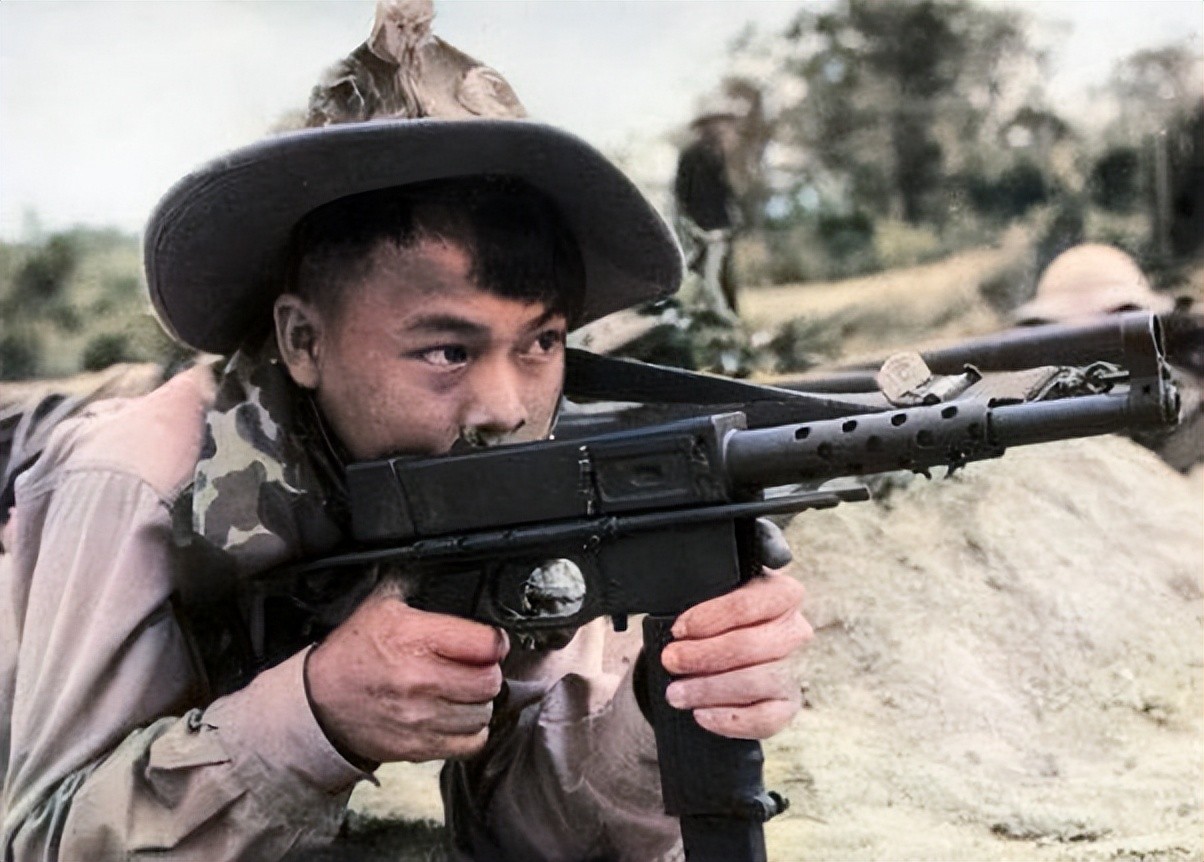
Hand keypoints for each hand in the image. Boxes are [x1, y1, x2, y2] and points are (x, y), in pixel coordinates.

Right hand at [304, 586, 508, 763]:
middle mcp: (420, 678)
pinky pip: (470, 743)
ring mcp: (420, 717)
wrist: (318, 701)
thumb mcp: (382, 605)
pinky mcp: (418, 747)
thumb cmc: (353, 653)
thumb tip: (451, 569)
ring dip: (477, 703)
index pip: (486, 644)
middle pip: (490, 681)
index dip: (494, 641)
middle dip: (487, 672)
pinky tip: (455, 716)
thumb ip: (420, 589)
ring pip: (482, 714)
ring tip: (460, 693)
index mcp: (414, 637)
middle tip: (474, 668)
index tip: (489, 643)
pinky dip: (469, 731)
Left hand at [659, 569, 810, 739]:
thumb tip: (678, 626)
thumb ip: (702, 603)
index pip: (748, 604)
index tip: (678, 630)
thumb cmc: (718, 621)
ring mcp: (795, 669)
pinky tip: (702, 714)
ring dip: (710, 689)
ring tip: (676, 693)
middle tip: (670, 661)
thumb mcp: (712, 601)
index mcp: (780, 594)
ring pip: (757, 682)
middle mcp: (794, 630)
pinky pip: (765, 718)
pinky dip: (729, 719)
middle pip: (750, 645)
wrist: (725, 655)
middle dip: (703, 655)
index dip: (710, 618)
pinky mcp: (788, 704)